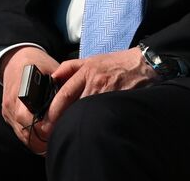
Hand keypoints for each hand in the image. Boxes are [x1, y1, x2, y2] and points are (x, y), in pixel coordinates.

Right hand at [0, 47, 60, 154]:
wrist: (16, 57)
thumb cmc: (36, 62)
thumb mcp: (50, 69)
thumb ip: (60, 85)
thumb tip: (72, 100)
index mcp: (20, 92)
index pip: (29, 119)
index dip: (46, 127)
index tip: (60, 128)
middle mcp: (11, 105)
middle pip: (26, 133)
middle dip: (44, 138)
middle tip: (61, 137)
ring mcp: (8, 112)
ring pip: (23, 137)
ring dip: (39, 142)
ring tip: (56, 140)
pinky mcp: (8, 116)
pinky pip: (20, 133)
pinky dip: (33, 138)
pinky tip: (47, 138)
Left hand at [24, 48, 155, 150]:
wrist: (143, 64)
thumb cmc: (117, 63)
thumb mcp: (91, 59)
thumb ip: (70, 67)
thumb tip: (53, 78)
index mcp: (87, 71)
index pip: (64, 93)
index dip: (53, 109)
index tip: (46, 120)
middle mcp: (96, 82)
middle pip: (73, 106)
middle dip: (62, 120)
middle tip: (53, 130)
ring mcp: (107, 93)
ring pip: (86, 112)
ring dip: (77, 122)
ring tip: (71, 129)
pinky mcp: (118, 102)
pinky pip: (101, 114)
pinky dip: (94, 121)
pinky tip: (90, 126)